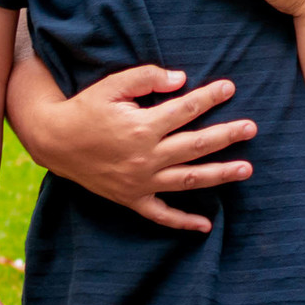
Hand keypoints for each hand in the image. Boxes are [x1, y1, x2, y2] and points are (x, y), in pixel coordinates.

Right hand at [8, 62, 256, 233]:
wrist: (53, 140)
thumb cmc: (84, 108)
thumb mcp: (112, 85)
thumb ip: (147, 78)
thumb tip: (182, 79)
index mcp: (141, 126)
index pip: (185, 110)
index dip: (209, 97)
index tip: (230, 87)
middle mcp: (145, 157)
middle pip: (196, 145)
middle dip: (227, 135)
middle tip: (252, 128)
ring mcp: (140, 182)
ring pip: (188, 180)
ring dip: (220, 175)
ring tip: (247, 169)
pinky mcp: (132, 199)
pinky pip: (161, 214)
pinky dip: (183, 222)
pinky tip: (206, 225)